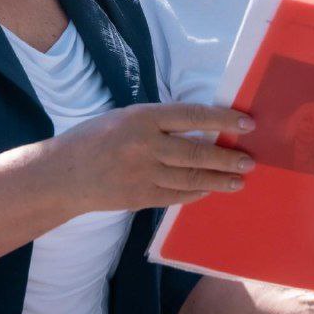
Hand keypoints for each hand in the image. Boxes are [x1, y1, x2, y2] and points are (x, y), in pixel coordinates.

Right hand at [50, 103, 255, 212]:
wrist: (63, 174)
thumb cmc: (96, 137)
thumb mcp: (126, 117)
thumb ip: (160, 122)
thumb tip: (202, 126)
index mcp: (142, 118)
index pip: (192, 116)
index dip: (223, 119)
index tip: (247, 124)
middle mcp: (145, 145)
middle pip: (197, 152)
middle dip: (227, 158)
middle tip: (250, 161)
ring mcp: (143, 174)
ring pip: (191, 178)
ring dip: (219, 180)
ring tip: (239, 180)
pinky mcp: (140, 198)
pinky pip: (177, 196)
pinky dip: (197, 193)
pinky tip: (210, 190)